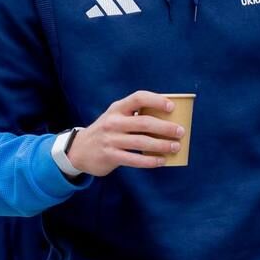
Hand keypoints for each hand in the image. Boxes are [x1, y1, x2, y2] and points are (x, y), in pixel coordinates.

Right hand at [65, 90, 183, 176]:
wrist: (79, 150)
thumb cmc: (107, 131)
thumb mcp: (116, 117)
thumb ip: (135, 115)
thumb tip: (168, 119)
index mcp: (117, 108)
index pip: (138, 98)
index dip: (156, 100)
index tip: (172, 107)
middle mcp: (113, 122)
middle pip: (144, 122)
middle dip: (165, 127)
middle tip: (180, 132)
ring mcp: (111, 139)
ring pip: (142, 142)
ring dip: (162, 145)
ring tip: (175, 147)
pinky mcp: (110, 156)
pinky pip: (135, 159)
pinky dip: (150, 161)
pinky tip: (162, 161)